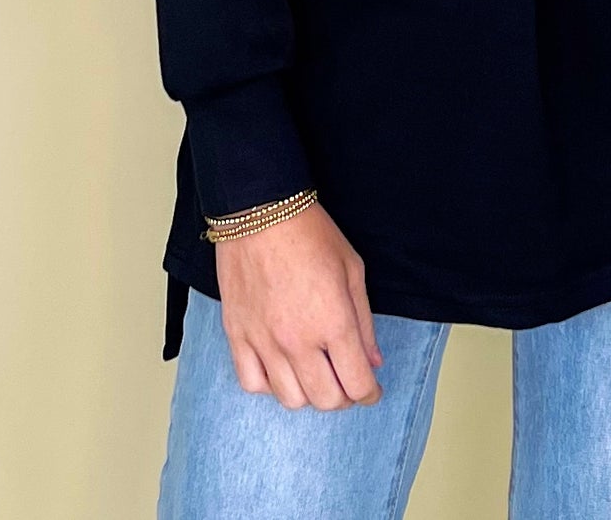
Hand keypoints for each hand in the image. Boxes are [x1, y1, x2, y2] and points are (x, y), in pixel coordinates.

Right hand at [214, 199, 384, 410]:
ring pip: (290, 400)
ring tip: (316, 374)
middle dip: (344, 396)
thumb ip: (364, 322)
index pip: (357, 383)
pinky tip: (281, 368)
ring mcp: (264, 341)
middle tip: (347, 381)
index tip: (372, 389)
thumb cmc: (310, 233)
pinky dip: (270, 385)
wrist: (260, 210)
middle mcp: (298, 340)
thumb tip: (373, 362)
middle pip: (326, 400)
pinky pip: (252, 383)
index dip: (370, 393)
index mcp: (333, 322)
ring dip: (309, 394)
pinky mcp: (238, 336)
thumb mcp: (352, 269)